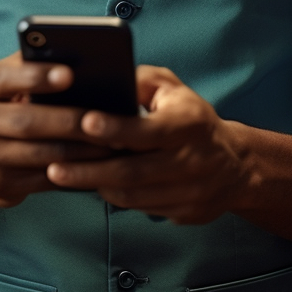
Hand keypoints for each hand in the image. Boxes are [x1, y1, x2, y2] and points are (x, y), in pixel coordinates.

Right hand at [0, 53, 115, 208]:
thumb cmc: (12, 102)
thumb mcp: (14, 78)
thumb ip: (35, 64)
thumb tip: (78, 55)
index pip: (5, 78)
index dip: (36, 77)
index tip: (70, 74)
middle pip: (26, 121)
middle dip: (69, 121)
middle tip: (106, 118)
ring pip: (38, 154)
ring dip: (80, 151)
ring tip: (111, 143)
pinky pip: (42, 180)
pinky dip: (73, 174)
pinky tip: (97, 166)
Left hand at [45, 66, 244, 223]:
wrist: (236, 165)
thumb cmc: (192, 118)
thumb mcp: (174, 89)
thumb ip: (141, 81)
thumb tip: (107, 78)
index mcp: (189, 125)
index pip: (148, 130)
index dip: (116, 128)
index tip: (85, 122)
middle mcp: (190, 161)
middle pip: (132, 172)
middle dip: (89, 170)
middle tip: (54, 165)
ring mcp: (187, 192)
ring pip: (132, 196)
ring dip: (95, 186)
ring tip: (62, 175)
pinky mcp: (182, 213)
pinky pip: (139, 209)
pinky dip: (112, 197)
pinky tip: (89, 185)